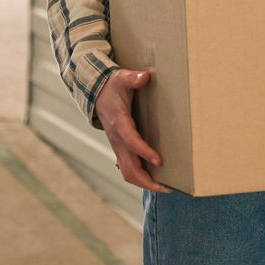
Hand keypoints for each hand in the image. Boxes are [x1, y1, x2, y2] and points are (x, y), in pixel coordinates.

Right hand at [95, 68, 168, 192]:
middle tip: (168, 187)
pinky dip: (141, 178)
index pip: (130, 141)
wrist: (96, 94)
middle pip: (129, 168)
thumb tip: (145, 76)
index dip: (144, 152)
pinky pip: (129, 169)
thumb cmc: (112, 87)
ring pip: (128, 173)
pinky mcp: (120, 149)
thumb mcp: (121, 78)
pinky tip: (157, 180)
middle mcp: (117, 139)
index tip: (159, 161)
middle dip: (147, 180)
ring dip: (144, 183)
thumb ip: (133, 78)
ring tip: (165, 188)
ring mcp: (118, 147)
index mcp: (119, 123)